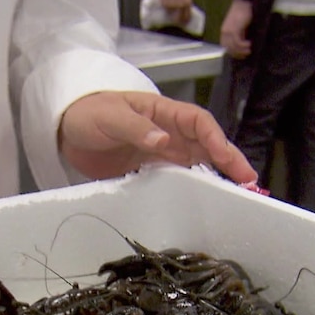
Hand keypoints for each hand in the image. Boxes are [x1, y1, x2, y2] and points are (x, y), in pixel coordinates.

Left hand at [58, 91, 257, 184]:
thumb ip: (135, 128)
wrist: (65, 129)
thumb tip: (163, 141)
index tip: (226, 157)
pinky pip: (176, 178)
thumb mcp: (110, 116)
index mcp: (162, 112)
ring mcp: (160, 151)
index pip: (198, 122)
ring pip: (196, 163)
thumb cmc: (87, 112)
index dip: (215, 139)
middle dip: (229, 161)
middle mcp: (167, 131)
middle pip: (206, 145)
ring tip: (236, 195)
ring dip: (216, 177)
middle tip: (249, 183)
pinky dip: (192, 188)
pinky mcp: (149, 169)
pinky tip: (204, 202)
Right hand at [157, 0, 192, 25]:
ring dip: (170, 10)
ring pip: (171, 12)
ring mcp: (172, 6)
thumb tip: (184, 11)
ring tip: (170, 0)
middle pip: (178, 18)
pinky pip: (165, 8)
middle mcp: (180, 6)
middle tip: (176, 21)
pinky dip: (165, 5)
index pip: (187, 16)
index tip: (184, 23)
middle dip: (178, 20)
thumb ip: (186, 2)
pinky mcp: (165, 5)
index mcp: (187, 3)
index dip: (185, 20)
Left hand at [220, 0, 253, 58]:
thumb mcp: (238, 26)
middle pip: (229, 49)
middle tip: (246, 54)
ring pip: (234, 46)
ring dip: (242, 50)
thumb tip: (241, 45)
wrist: (242, 3)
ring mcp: (228, 31)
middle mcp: (224, 33)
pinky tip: (249, 44)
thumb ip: (238, 34)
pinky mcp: (234, 29)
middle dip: (238, 54)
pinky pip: (238, 42)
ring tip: (249, 50)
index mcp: (223, 32)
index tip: (240, 55)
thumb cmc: (242, 13)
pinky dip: (244, 45)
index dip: (233, 53)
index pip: (226, 47)